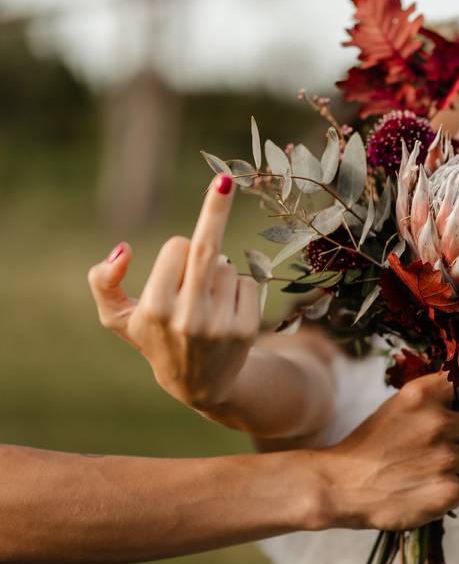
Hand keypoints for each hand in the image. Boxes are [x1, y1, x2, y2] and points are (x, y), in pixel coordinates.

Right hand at [88, 174, 259, 411]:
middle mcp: (188, 317)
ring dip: (220, 274)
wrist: (200, 383)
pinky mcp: (247, 329)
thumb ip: (103, 283)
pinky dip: (241, 287)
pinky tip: (227, 311)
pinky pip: (251, 282)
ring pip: (229, 265)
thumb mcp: (118, 317)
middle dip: (215, 207)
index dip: (177, 251)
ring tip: (208, 304)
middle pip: (207, 247)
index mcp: (154, 309)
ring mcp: (220, 325)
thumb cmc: (155, 339)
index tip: (175, 268)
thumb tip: (122, 249)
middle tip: (225, 179)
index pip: (177, 247)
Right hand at [308, 373, 458, 530]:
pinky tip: (424, 488)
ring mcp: (445, 457)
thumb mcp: (399, 406)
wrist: (341, 486)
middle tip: (438, 444)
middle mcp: (438, 422)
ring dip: (458, 462)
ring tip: (424, 468)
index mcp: (423, 394)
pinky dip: (451, 488)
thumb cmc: (371, 444)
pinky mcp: (449, 489)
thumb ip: (435, 397)